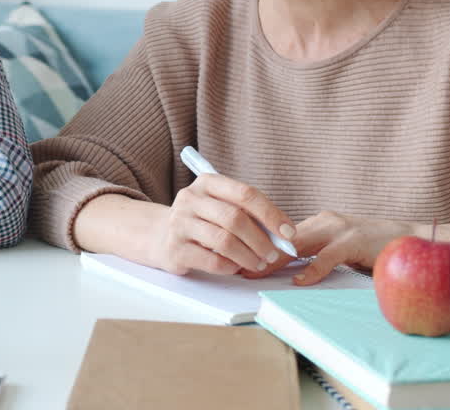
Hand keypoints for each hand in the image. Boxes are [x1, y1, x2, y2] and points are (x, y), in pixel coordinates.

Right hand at [144, 174, 296, 275]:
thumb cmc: (203, 220)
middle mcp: (190, 199)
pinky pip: (211, 261)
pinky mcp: (175, 249)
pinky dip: (230, 266)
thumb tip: (283, 235)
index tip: (288, 233)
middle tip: (274, 253)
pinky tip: (236, 267)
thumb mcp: (220, 206)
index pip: (245, 194)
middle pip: (235, 218)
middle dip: (261, 240)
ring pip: (223, 241)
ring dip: (248, 256)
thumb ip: (248, 214)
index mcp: (207, 183)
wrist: (161, 235)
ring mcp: (180, 223)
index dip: (271, 214)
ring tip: (259, 263)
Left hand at [249, 211, 416, 284]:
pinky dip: (313, 269)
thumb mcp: (340, 247)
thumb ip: (316, 252)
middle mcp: (326, 220)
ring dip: (277, 260)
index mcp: (320, 221)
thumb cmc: (375, 247)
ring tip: (257, 272)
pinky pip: (328, 257)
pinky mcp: (355, 241)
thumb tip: (288, 268)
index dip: (259, 244)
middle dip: (259, 252)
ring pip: (299, 244)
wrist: (415, 239)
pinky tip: (300, 281)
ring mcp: (340, 229)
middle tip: (239, 267)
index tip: (238, 256)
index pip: (281, 232)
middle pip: (283, 236)